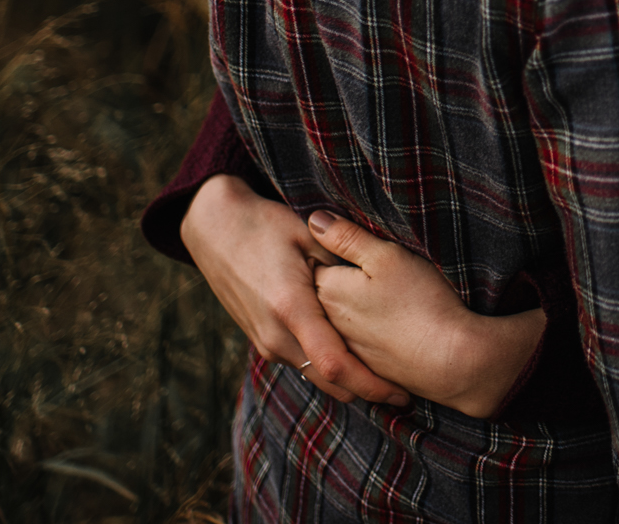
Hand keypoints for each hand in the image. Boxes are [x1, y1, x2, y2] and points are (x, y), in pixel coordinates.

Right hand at [180, 175, 410, 406]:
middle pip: (329, 382)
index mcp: (291, 308)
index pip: (335, 364)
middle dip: (366, 391)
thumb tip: (385, 278)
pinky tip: (352, 353)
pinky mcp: (262, 341)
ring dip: (348, 379)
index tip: (402, 392)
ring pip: (315, 376)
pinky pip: (302, 363)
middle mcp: (275, 335)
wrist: (215, 228)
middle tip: (403, 391)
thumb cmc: (264, 225)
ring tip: (384, 372)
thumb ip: (344, 258)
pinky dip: (328, 366)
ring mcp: (265, 342)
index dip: (371, 385)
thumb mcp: (308, 234)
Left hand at [307, 210, 544, 418]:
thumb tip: (314, 219)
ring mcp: (346, 350)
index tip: (351, 247)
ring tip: (383, 300)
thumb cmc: (421, 302)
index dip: (330, 250)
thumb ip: (346, 237)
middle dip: (337, 279)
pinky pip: (356, 344)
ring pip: (339, 319)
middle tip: (370, 271)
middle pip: (322, 292)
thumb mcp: (386, 257)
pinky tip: (390, 327)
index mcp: (328, 291)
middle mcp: (328, 324)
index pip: (313, 261)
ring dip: (351, 308)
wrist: (451, 362)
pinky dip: (367, 333)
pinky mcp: (365, 369)